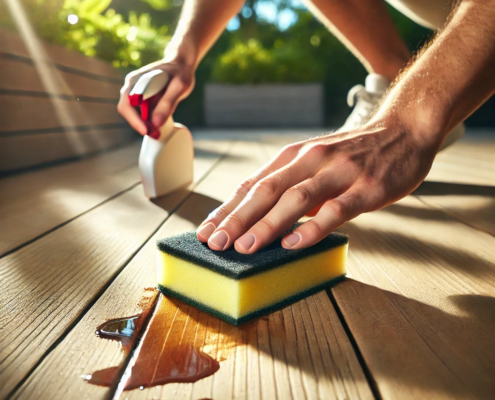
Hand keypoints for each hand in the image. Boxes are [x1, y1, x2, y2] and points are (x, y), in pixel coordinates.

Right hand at [118, 59, 194, 134]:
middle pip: (127, 110)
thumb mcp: (179, 86)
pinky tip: (159, 126)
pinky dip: (147, 121)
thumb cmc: (180, 72)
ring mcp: (136, 92)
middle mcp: (132, 86)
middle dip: (139, 125)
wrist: (181, 64)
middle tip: (156, 134)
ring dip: (144, 124)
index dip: (134, 120)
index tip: (146, 131)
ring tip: (159, 132)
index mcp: (136, 80)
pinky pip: (140, 112)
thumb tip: (156, 123)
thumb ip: (168, 103)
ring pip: (133, 113)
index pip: (127, 104)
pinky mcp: (142, 98)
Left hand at [196, 119, 438, 252]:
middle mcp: (311, 160)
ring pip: (296, 199)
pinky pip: (336, 209)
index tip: (206, 230)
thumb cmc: (354, 153)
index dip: (227, 208)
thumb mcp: (315, 161)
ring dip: (267, 224)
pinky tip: (294, 244)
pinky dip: (313, 227)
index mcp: (294, 155)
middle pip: (266, 190)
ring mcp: (338, 172)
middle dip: (237, 218)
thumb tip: (258, 215)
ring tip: (245, 247)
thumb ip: (290, 183)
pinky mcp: (365, 187)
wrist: (404, 130)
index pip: (252, 184)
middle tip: (215, 243)